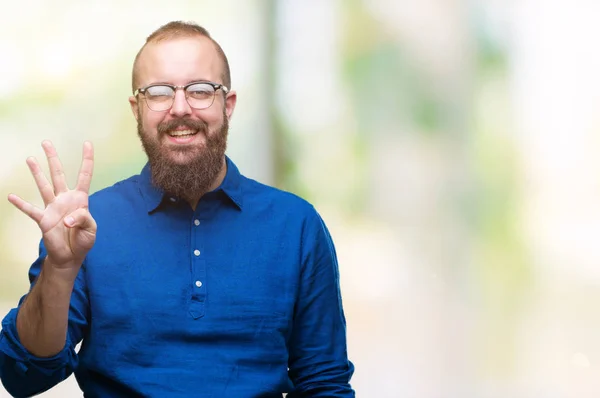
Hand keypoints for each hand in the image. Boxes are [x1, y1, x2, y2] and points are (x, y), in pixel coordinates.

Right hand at [8, 140, 96, 270]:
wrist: (70, 256)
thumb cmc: (83, 240)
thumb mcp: (91, 230)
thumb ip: (83, 220)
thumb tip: (67, 220)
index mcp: (80, 199)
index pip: (84, 175)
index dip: (87, 160)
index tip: (87, 143)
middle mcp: (65, 199)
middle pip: (59, 174)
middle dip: (53, 159)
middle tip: (46, 142)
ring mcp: (52, 208)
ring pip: (44, 186)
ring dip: (37, 173)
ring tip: (30, 159)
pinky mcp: (43, 220)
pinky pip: (31, 210)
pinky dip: (21, 204)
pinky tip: (11, 196)